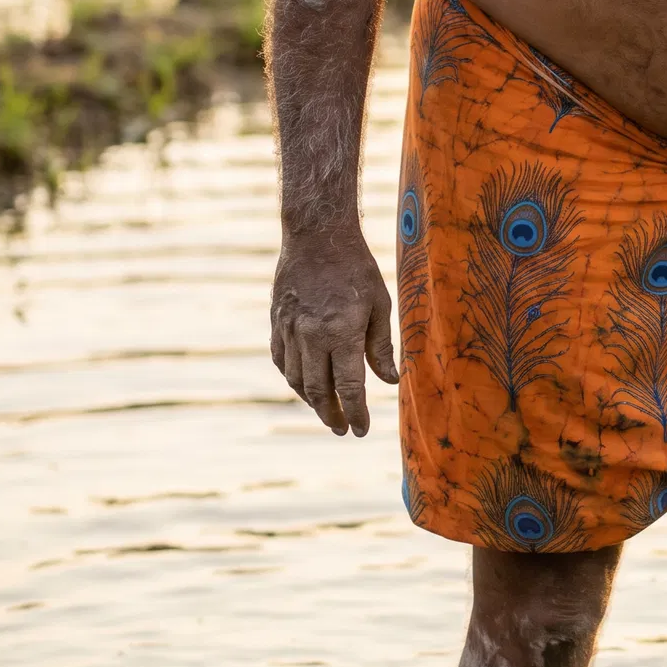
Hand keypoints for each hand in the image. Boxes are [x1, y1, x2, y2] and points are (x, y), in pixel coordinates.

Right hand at [270, 227, 397, 435]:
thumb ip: (381, 346)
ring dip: (310, 400)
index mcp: (341, 333)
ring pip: (295, 379)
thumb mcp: (379, 305)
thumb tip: (390, 381)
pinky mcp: (276, 322)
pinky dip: (292, 377)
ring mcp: (289, 330)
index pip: (348, 387)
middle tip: (343, 429)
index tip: (361, 430)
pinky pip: (280, 360)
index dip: (356, 412)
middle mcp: (311, 337)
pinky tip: (304, 383)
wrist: (316, 236)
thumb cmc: (356, 269)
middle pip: (318, 390)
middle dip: (331, 415)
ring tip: (327, 410)